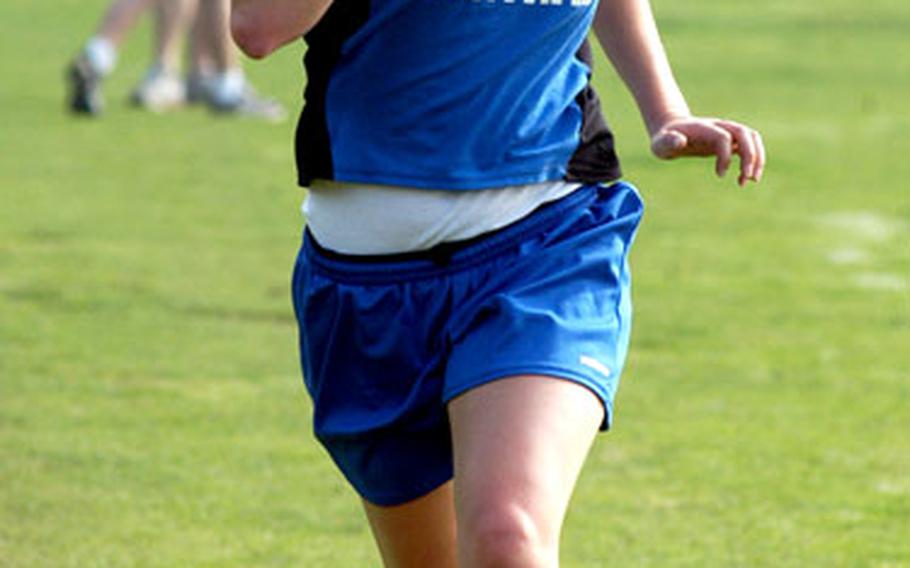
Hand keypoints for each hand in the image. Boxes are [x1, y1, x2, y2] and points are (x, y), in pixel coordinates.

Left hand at [650, 116, 765, 185]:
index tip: (720, 175)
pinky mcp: (730, 140)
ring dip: (757, 157)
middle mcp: (718, 126)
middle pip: (744, 133)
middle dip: (750, 155)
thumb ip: (668, 142)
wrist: (671, 131)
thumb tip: (680, 141)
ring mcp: (726, 131)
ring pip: (752, 138)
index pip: (723, 136)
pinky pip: (748, 147)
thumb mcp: (660, 143)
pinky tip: (742, 179)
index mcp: (703, 128)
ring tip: (751, 180)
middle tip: (747, 178)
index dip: (725, 156)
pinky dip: (752, 161)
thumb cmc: (664, 140)